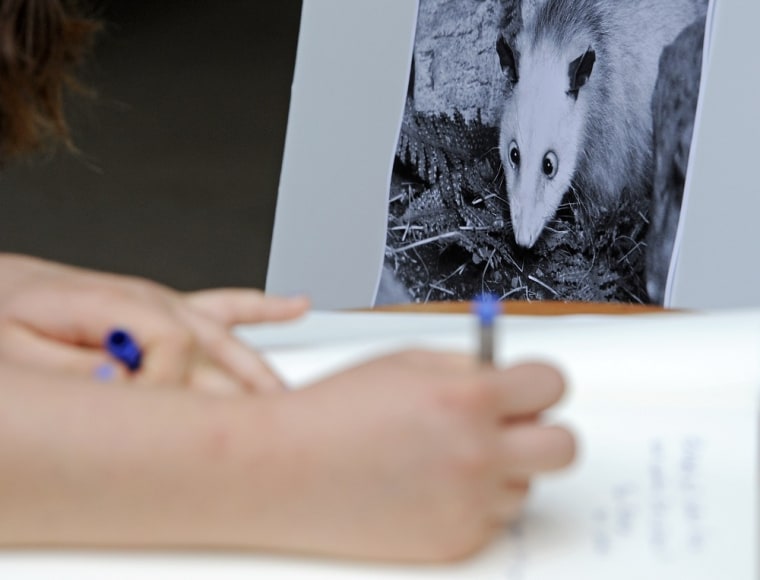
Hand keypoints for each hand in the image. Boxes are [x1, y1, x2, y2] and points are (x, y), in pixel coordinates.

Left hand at [0, 253, 308, 393]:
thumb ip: (76, 370)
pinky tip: (294, 307)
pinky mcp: (170, 308)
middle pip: (215, 350)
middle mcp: (153, 303)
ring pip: (230, 339)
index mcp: (118, 307)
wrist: (5, 289)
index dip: (168, 387)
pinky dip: (265, 308)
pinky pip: (227, 305)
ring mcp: (167, 303)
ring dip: (260, 372)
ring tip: (288, 403)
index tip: (150, 414)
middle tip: (266, 431)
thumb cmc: (6, 315)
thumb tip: (129, 386)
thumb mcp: (19, 352)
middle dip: (241, 394)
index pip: (174, 349)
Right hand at [252, 351, 574, 561]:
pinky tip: (430, 484)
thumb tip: (505, 375)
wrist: (286, 468)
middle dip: (545, 431)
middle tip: (515, 426)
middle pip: (564, 447)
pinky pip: (491, 519)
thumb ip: (467, 367)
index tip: (529, 386)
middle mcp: (477, 454)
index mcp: (467, 398)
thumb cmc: (334, 412)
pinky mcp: (453, 541)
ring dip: (502, 469)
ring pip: (526, 485)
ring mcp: (468, 504)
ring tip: (449, 456)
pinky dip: (472, 501)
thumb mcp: (405, 362)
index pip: (552, 385)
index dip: (540, 382)